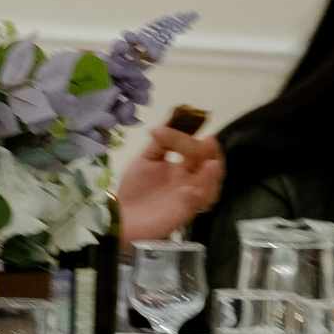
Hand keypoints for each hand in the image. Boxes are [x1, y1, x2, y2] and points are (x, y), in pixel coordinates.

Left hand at [116, 127, 224, 242]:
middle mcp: (191, 183)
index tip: (165, 130)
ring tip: (211, 164)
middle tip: (209, 141)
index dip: (186, 139)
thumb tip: (171, 118)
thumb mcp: (146, 159)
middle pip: (212, 169)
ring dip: (211, 176)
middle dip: (213, 154)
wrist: (120, 214)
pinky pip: (194, 207)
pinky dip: (196, 197)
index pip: (196, 151)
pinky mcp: (181, 215)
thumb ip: (161, 143)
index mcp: (184, 169)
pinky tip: (191, 189)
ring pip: (211, 189)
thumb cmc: (135, 189)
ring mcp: (188, 200)